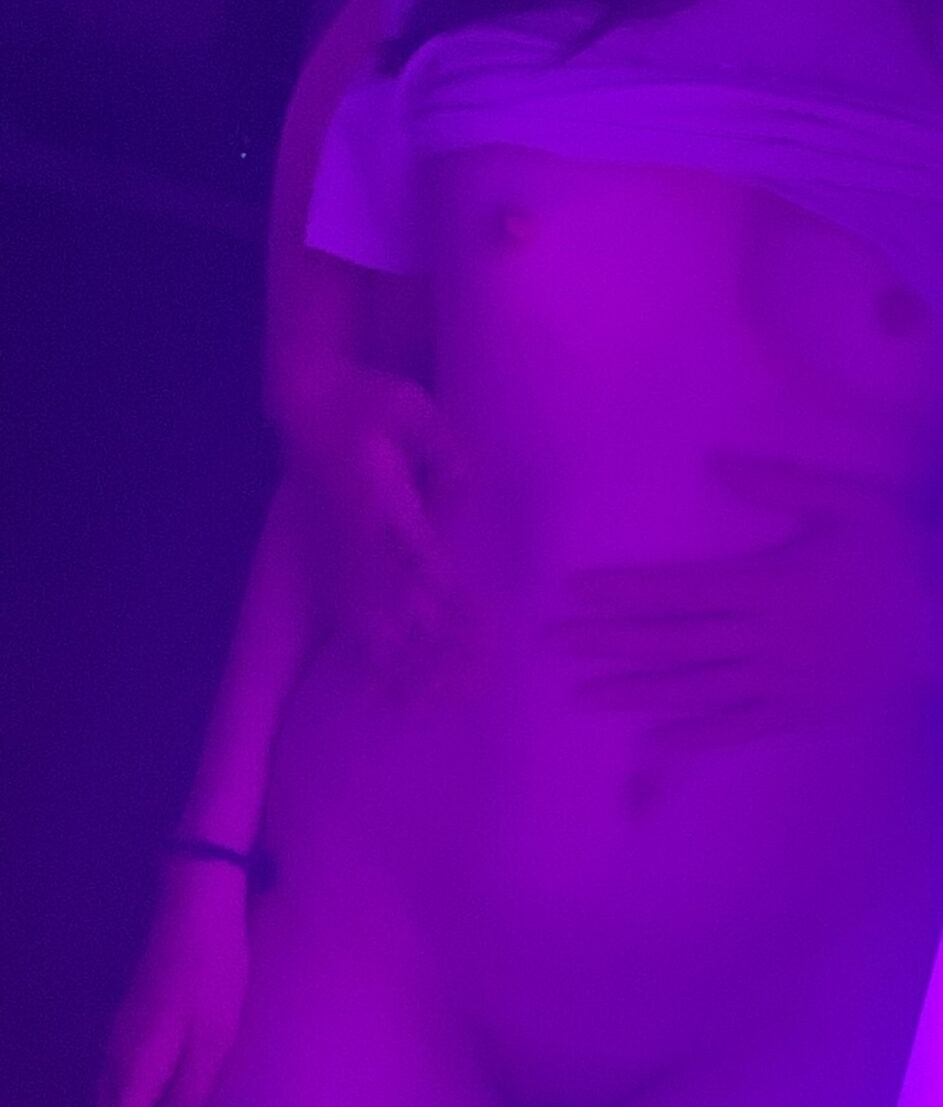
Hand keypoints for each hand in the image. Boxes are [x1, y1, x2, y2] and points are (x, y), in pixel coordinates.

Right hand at [97, 857, 250, 1106]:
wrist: (195, 912)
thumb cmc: (213, 975)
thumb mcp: (214, 1039)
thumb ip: (190, 1094)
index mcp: (135, 1066)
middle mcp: (116, 1056)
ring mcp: (119, 1036)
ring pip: (110, 1100)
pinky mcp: (131, 1021)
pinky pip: (119, 1079)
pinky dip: (131, 1105)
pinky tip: (157, 1105)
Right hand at [283, 365, 470, 688]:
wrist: (304, 398)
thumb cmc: (364, 397)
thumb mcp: (408, 404)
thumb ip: (440, 443)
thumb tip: (468, 478)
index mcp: (377, 500)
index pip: (417, 556)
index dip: (444, 595)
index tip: (473, 630)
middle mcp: (358, 538)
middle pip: (397, 605)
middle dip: (430, 650)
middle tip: (462, 693)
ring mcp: (341, 553)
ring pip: (371, 622)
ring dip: (400, 666)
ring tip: (426, 709)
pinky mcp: (330, 560)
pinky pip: (347, 618)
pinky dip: (365, 657)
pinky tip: (378, 693)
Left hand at [547, 453, 941, 749]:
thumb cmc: (906, 553)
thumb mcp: (854, 501)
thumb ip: (785, 484)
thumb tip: (715, 463)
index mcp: (769, 584)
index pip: (677, 590)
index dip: (620, 592)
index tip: (570, 593)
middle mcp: (765, 639)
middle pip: (671, 641)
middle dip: (608, 642)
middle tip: (552, 642)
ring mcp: (782, 682)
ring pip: (693, 688)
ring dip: (635, 691)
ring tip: (583, 694)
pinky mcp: (802, 711)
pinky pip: (739, 727)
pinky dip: (695, 735)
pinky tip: (653, 742)